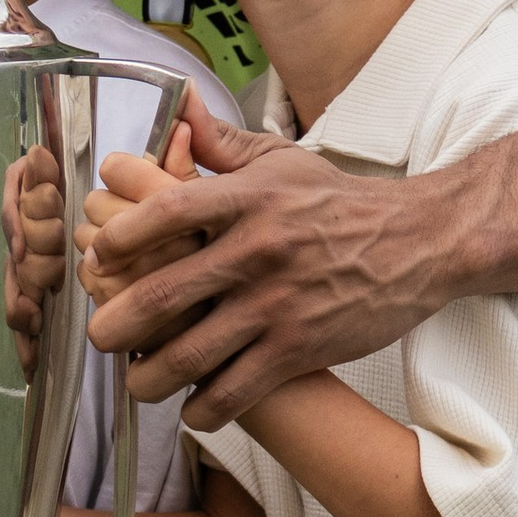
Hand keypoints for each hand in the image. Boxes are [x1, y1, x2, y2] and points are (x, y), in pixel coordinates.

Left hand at [84, 89, 449, 426]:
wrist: (418, 243)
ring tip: (135, 381)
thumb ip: (222, 143)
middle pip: (162, 295)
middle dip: (114, 325)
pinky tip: (192, 409)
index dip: (121, 238)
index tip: (99, 256)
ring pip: (190, 354)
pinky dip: (203, 408)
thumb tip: (175, 107)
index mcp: (246, 199)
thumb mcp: (283, 161)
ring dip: (148, 377)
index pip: (166, 213)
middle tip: (99, 336)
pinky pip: (235, 390)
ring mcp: (277, 304)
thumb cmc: (341, 203)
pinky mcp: (300, 347)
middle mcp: (256, 251)